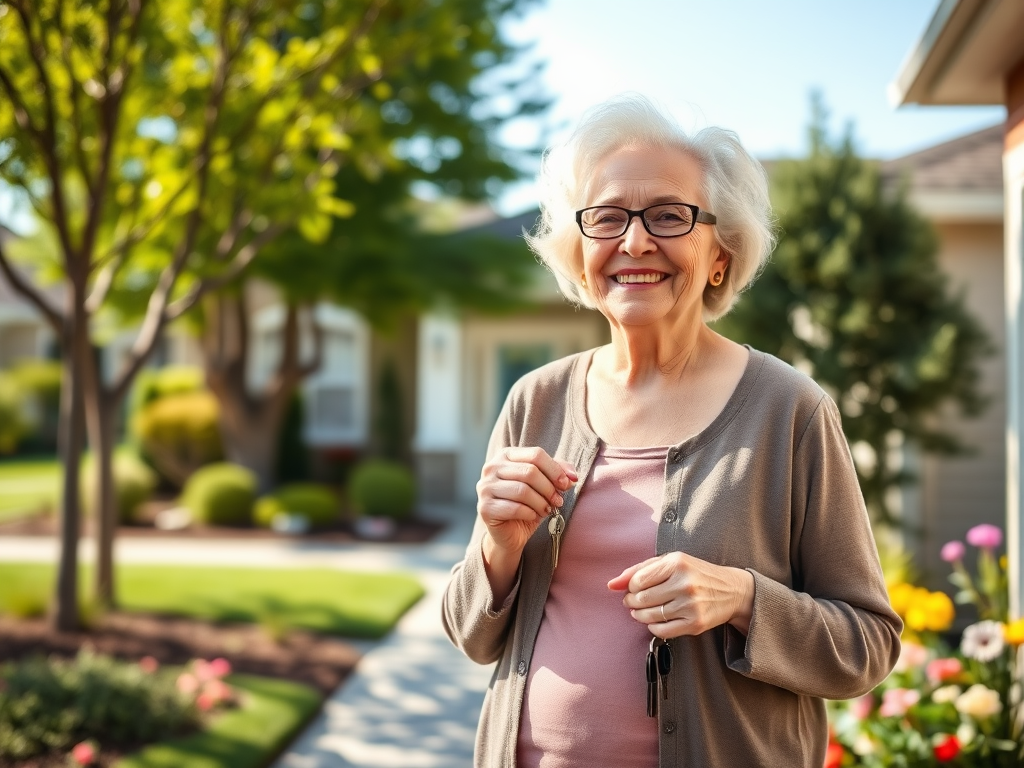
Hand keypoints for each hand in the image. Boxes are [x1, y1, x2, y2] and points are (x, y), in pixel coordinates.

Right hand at [476, 446, 576, 557]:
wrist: (511, 533)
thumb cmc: (528, 504)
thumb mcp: (545, 485)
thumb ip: (558, 473)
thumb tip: (572, 476)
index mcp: (505, 455)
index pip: (536, 454)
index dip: (555, 470)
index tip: (566, 484)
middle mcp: (491, 467)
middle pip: (530, 472)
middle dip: (549, 488)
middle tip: (557, 501)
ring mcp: (485, 487)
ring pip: (522, 490)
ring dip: (541, 502)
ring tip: (547, 509)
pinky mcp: (485, 508)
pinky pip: (515, 508)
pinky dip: (530, 513)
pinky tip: (533, 516)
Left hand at [608, 552, 754, 638]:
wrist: (733, 591)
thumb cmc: (696, 573)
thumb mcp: (670, 562)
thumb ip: (639, 569)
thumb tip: (611, 584)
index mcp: (677, 563)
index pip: (637, 580)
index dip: (630, 587)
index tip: (633, 588)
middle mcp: (685, 584)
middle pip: (641, 599)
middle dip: (631, 602)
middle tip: (634, 601)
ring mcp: (691, 605)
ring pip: (650, 616)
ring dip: (639, 615)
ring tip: (642, 610)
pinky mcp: (695, 624)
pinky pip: (662, 631)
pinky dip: (653, 627)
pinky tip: (656, 620)